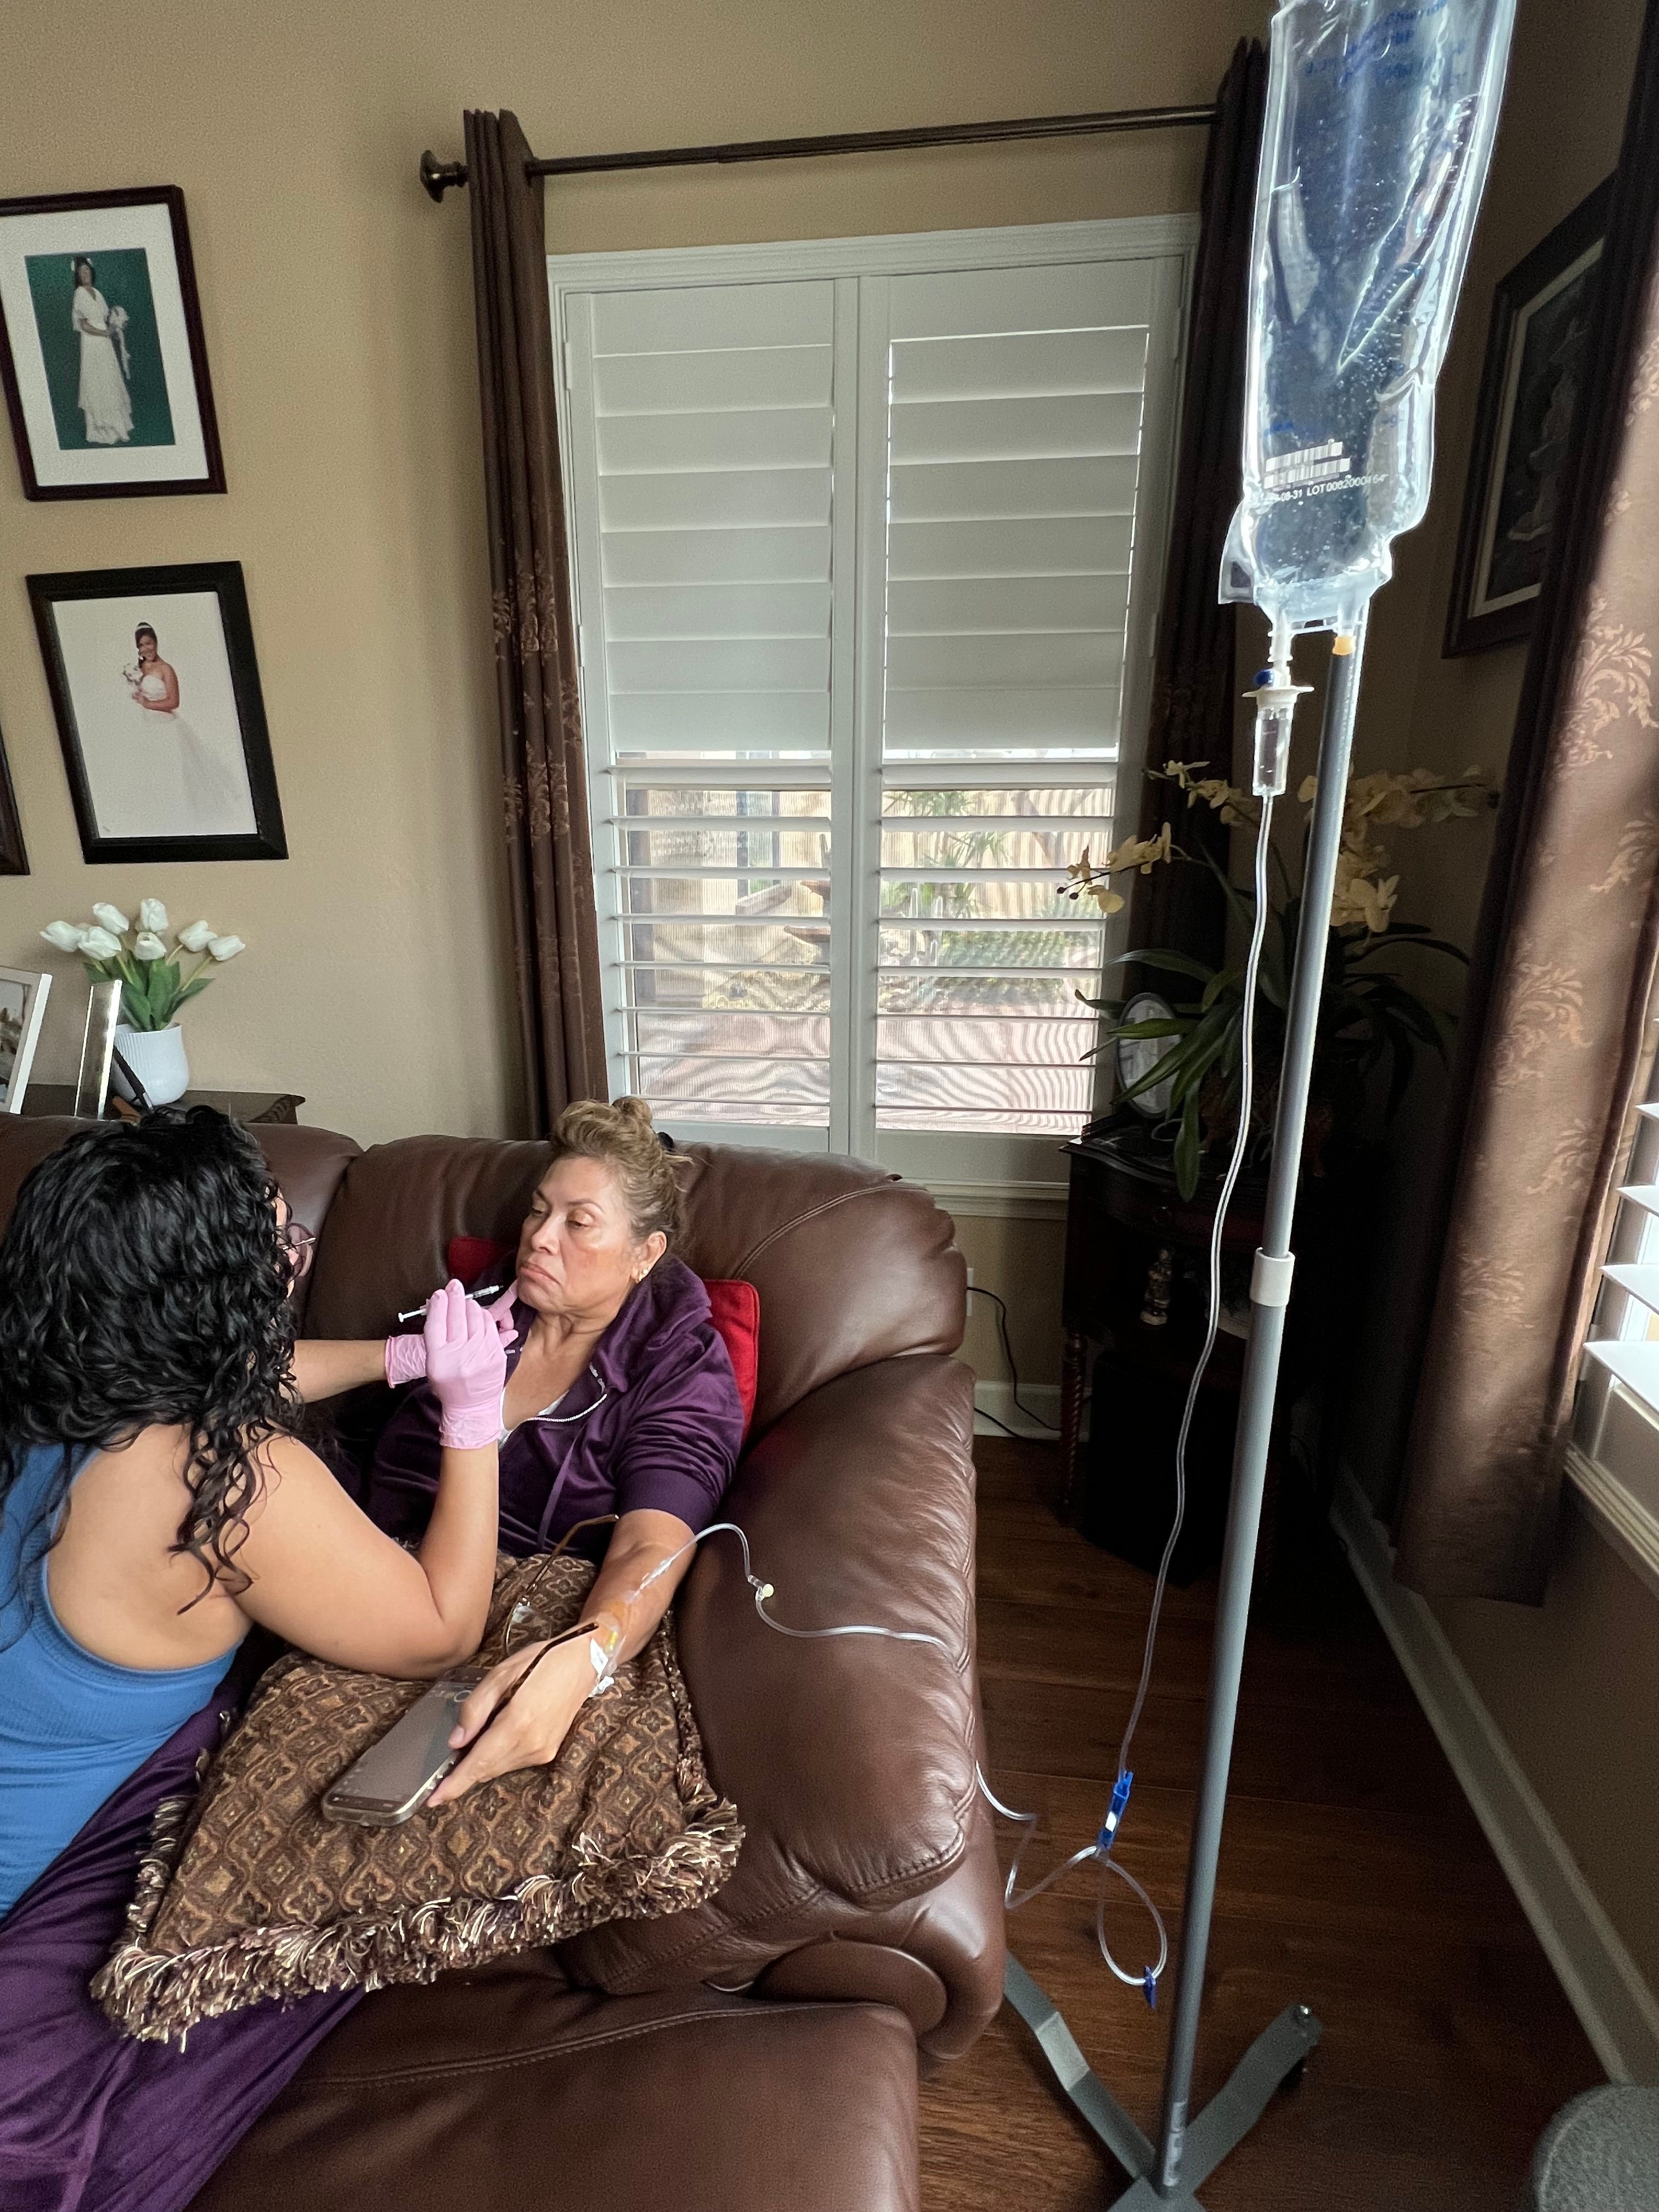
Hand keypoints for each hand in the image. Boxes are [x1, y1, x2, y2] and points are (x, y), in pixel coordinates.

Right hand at [424, 1280, 507, 1448]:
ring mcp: (479, 1355)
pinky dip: (484, 1318)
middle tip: (454, 1286)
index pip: (436, 1324)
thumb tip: (438, 1305)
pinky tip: (478, 1314)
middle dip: (455, 1297)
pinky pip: (490, 1328)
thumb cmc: (449, 1384)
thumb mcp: (434, 1364)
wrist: (471, 1408)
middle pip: (456, 1317)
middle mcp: (459, 1356)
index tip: (439, 1293)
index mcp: (438, 1359)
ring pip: (476, 1318)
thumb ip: (436, 1337)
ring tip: (465, 1302)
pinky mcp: (495, 1356)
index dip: (438, 1305)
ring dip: (470, 1306)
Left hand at [427, 1634, 595, 1804]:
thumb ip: (475, 1708)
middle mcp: (531, 1744)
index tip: (434, 1799)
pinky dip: (499, 1756)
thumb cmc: (541, 1661)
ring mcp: (542, 1751)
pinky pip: (513, 1762)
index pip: (478, 1763)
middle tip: (447, 1762)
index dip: (455, 1784)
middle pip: (486, 1770)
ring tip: (480, 1734)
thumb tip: (455, 1741)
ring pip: (499, 1768)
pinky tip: (499, 1734)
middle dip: (464, 1770)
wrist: (583, 1662)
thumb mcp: (501, 1674)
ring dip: (482, 1761)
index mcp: (517, 1723)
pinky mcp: (548, 1752)